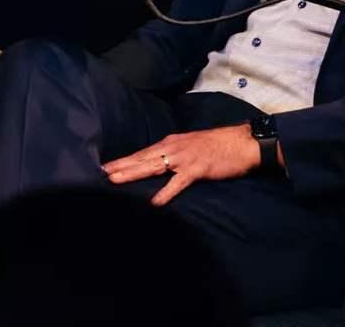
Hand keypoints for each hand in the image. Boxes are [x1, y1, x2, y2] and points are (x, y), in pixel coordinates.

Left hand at [101, 125, 268, 205]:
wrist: (242, 142)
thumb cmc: (218, 145)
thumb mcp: (190, 145)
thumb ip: (174, 154)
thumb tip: (160, 164)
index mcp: (171, 142)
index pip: (143, 152)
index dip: (124, 160)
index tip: (106, 166)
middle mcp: (173, 148)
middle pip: (142, 158)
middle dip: (121, 166)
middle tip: (102, 173)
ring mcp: (184, 158)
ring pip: (153, 167)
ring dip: (133, 173)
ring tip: (116, 180)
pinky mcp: (197, 169)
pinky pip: (178, 183)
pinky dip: (166, 193)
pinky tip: (155, 202)